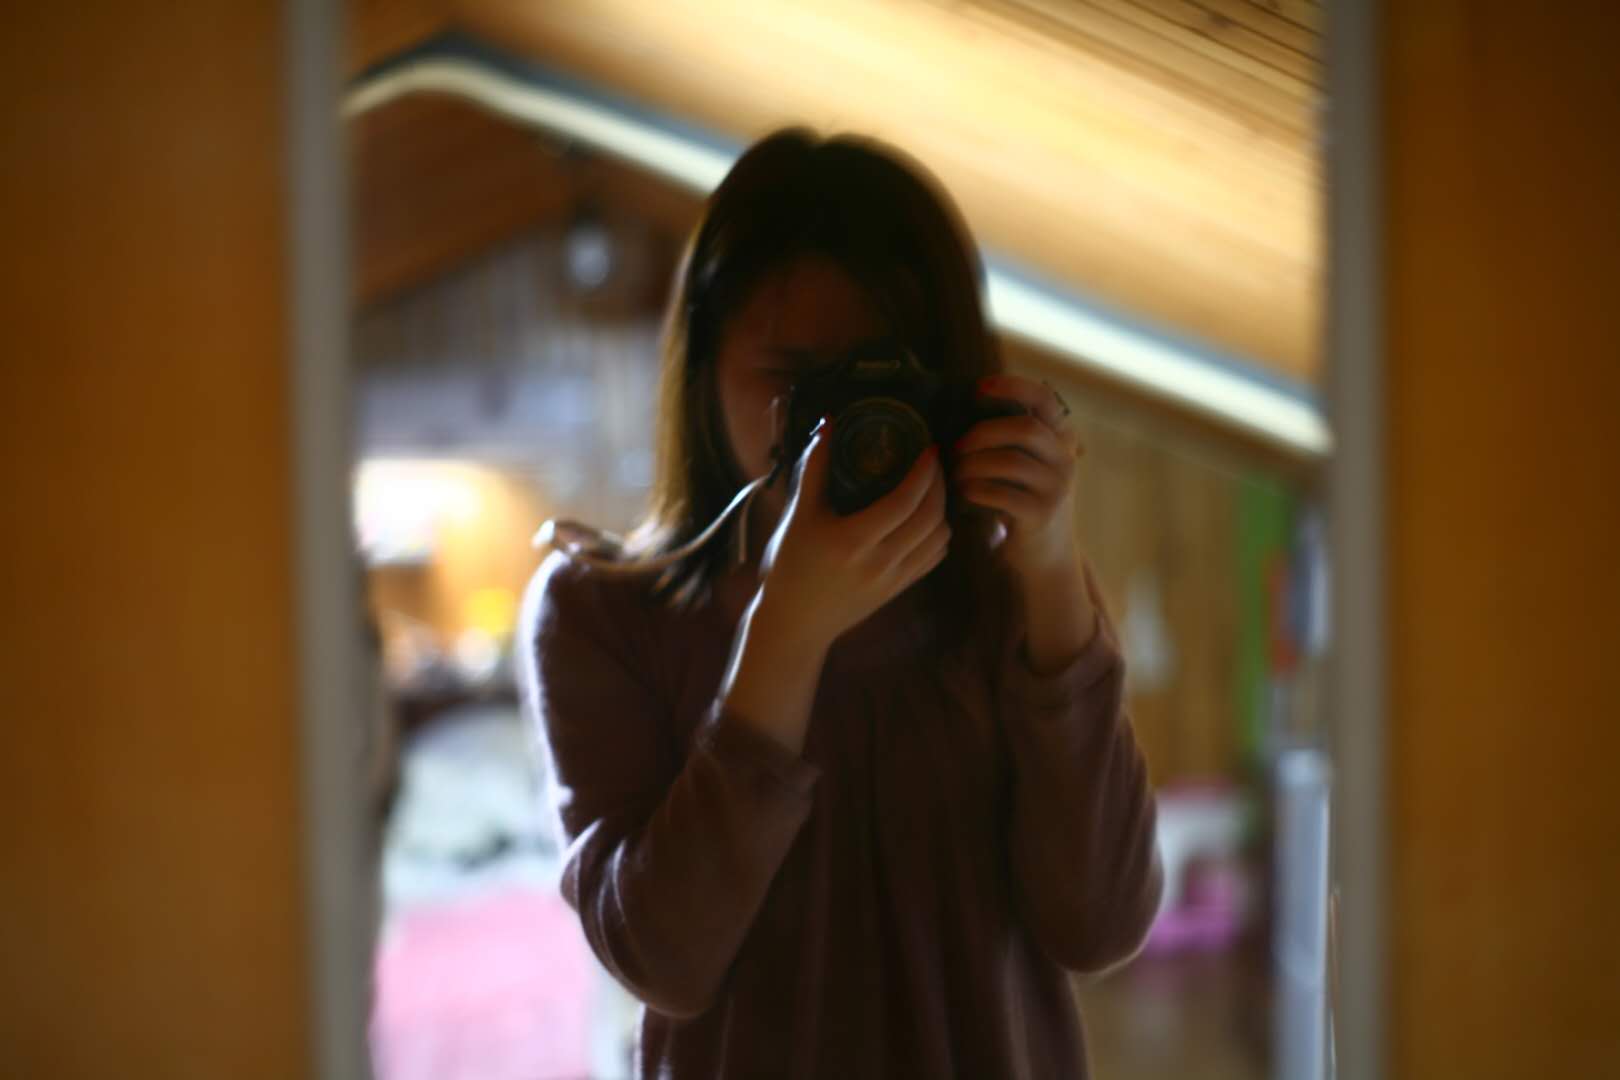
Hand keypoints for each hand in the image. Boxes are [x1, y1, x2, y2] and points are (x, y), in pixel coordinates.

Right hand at [756, 417, 951, 648]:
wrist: (795, 622)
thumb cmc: (790, 567)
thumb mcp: (798, 515)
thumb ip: (814, 468)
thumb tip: (828, 424)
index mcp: (854, 540)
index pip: (906, 500)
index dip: (924, 471)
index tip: (928, 447)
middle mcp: (880, 562)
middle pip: (931, 516)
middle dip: (939, 484)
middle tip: (933, 462)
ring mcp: (894, 579)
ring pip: (939, 538)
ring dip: (943, 508)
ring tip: (932, 487)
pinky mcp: (899, 590)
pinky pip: (934, 558)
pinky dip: (939, 534)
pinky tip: (928, 518)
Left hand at [952, 374, 1083, 578]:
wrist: (1047, 555)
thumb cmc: (1025, 501)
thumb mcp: (1028, 465)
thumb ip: (1010, 439)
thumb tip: (962, 411)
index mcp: (1061, 439)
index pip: (1044, 399)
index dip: (1013, 386)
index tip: (980, 387)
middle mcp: (1065, 459)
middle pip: (1024, 428)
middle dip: (983, 433)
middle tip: (958, 447)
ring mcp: (1057, 487)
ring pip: (1011, 461)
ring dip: (974, 465)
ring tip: (956, 475)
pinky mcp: (1042, 514)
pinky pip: (1003, 494)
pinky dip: (977, 490)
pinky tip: (965, 493)